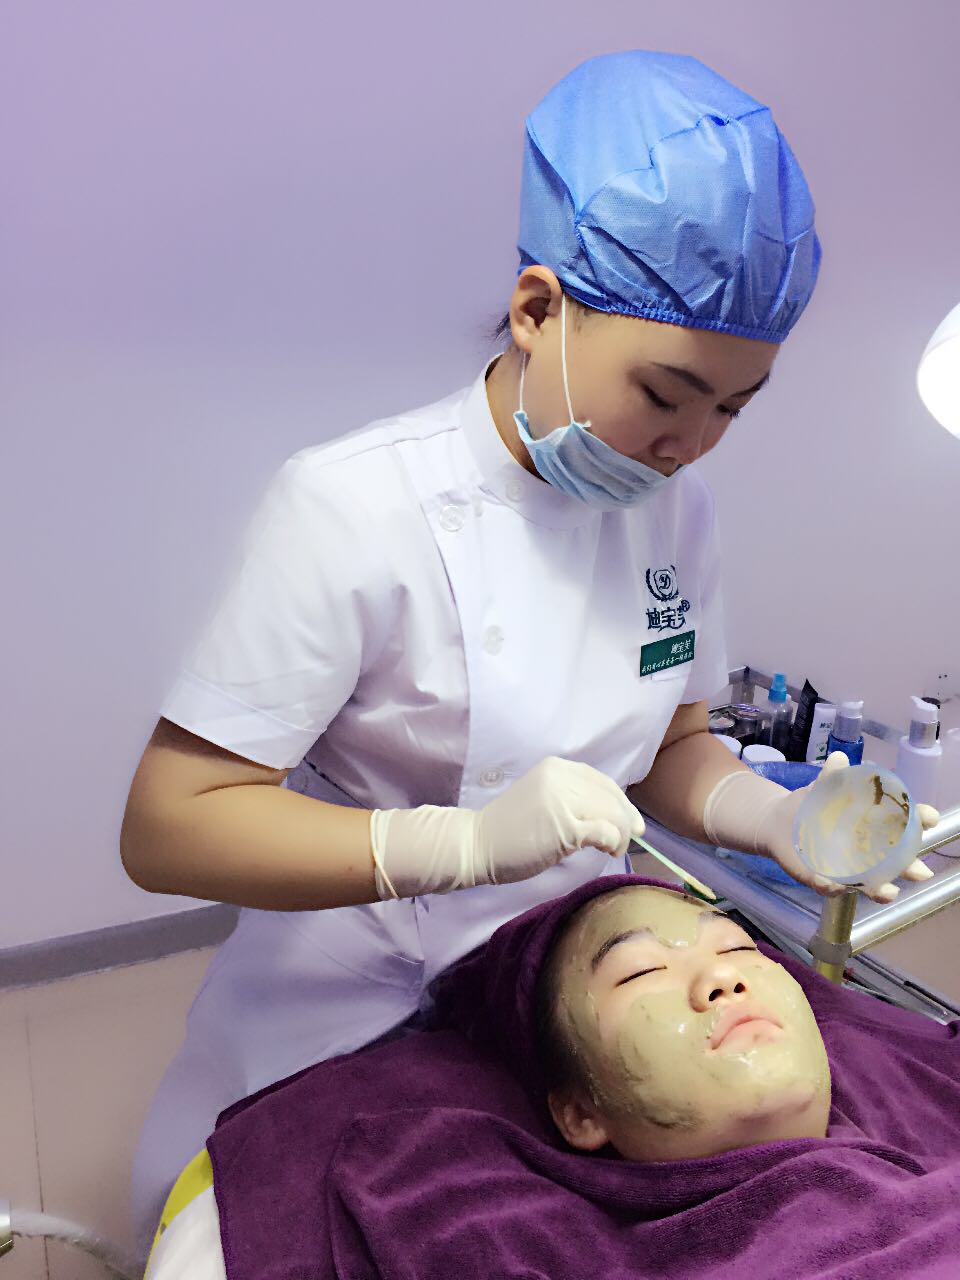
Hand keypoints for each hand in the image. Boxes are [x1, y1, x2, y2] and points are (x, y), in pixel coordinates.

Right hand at [371, 756, 644, 897]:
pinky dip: (612, 842)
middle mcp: (561, 777)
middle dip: (626, 820)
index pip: (601, 781)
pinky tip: (607, 850)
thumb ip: (572, 798)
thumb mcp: (543, 798)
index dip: (621, 801)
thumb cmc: (508, 829)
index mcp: (556, 767)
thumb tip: (613, 814)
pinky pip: (605, 832)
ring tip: (613, 849)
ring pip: (612, 814)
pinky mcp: (564, 827)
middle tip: (627, 839)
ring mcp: (562, 801)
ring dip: (620, 834)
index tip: (631, 821)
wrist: (475, 844)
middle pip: (611, 797)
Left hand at [757, 752, 939, 902]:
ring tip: (888, 891)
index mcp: (872, 829)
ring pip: (869, 885)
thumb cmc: (811, 807)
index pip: (903, 828)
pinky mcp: (819, 878)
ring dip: (880, 890)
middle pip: (895, 866)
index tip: (929, 818)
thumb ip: (832, 776)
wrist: (779, 822)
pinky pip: (828, 887)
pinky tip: (832, 885)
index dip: (919, 823)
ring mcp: (844, 870)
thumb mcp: (823, 789)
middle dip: (910, 869)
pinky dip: (832, 887)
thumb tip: (839, 758)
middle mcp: (865, 855)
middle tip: (920, 872)